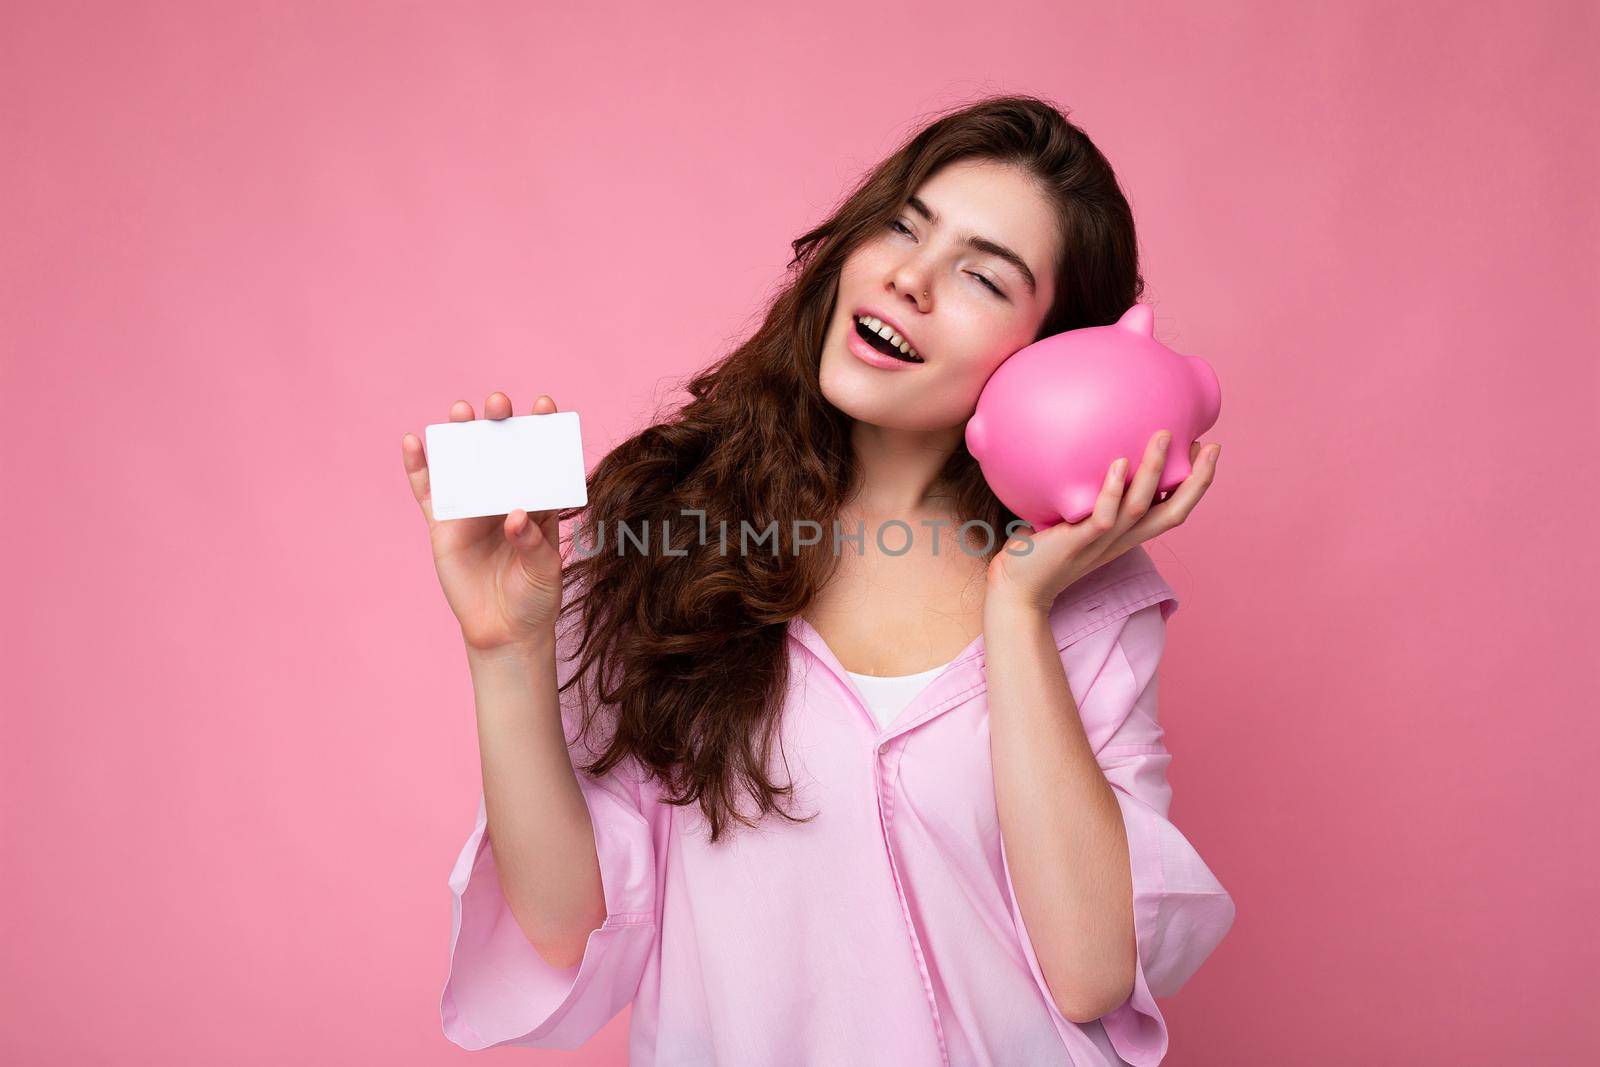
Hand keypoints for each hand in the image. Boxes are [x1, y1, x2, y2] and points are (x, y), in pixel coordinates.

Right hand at [401, 391, 567, 651]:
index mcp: (537, 502)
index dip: (542, 430)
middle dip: (499, 423)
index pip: (541, 458)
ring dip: (460, 435)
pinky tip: (412, 442)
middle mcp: (503, 496)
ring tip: (461, 411)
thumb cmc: (534, 596)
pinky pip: (428, 492)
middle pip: (500, 451)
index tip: (545, 405)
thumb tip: (514, 514)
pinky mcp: (444, 526)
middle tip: (499, 403)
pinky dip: (418, 468)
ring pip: (464, 464)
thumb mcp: (543, 570)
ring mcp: (472, 509)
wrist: (505, 630)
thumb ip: (532, 541)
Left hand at [985, 430, 1220, 614]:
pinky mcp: (1078, 542)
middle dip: (1196, 481)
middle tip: (1209, 446)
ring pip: (1140, 507)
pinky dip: (1112, 489)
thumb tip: (1086, 454)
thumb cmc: (1042, 551)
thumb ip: (1088, 494)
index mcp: (1126, 535)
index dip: (1194, 484)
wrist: (1017, 589)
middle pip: (1173, 513)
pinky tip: (1118, 462)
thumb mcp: (1075, 520)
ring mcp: (1101, 541)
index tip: (1205, 450)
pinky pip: (1103, 517)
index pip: (1172, 510)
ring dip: (1154, 471)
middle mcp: (1121, 539)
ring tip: (1161, 436)